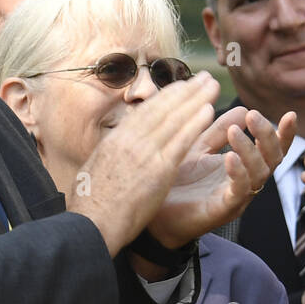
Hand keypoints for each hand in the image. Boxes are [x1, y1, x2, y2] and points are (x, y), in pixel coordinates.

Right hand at [67, 72, 219, 255]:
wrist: (91, 226)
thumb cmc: (91, 206)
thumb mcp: (97, 170)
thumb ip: (112, 155)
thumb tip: (115, 147)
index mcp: (114, 141)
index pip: (146, 112)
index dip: (168, 96)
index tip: (183, 85)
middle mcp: (129, 141)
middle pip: (163, 108)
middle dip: (186, 90)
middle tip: (205, 77)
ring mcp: (144, 153)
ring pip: (174, 119)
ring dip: (196, 99)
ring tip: (212, 85)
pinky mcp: (158, 170)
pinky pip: (181, 141)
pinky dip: (195, 123)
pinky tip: (209, 111)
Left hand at [148, 108, 297, 247]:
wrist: (154, 214)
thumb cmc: (179, 182)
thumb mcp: (199, 148)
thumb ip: (219, 130)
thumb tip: (244, 108)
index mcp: (245, 166)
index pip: (273, 149)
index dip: (285, 134)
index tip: (291, 115)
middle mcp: (248, 182)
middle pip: (273, 159)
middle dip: (267, 136)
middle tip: (254, 115)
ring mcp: (238, 197)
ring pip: (260, 173)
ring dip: (250, 150)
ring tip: (235, 131)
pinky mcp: (224, 210)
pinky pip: (240, 191)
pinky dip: (239, 172)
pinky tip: (229, 157)